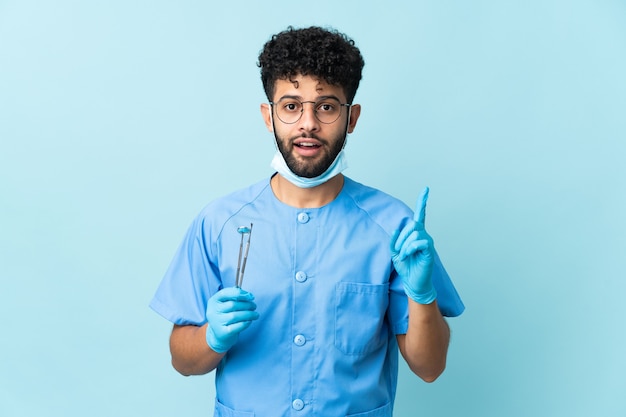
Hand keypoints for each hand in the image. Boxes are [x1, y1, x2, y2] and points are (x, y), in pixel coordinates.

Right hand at [205, 287, 258, 352]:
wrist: (221, 334)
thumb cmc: (226, 315)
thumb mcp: (226, 303)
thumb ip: (235, 296)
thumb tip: (248, 295)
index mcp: (213, 301)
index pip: (224, 293)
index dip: (238, 293)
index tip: (250, 296)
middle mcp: (212, 312)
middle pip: (232, 305)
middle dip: (247, 305)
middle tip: (254, 306)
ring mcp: (216, 323)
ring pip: (235, 316)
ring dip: (249, 314)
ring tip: (255, 314)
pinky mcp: (223, 333)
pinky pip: (237, 326)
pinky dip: (246, 323)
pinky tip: (249, 321)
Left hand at [390, 187, 436, 303]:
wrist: (413, 282)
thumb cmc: (406, 267)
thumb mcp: (395, 252)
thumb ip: (394, 240)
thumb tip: (396, 230)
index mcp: (415, 234)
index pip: (420, 215)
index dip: (422, 202)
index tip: (426, 189)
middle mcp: (423, 235)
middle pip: (411, 225)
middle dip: (400, 237)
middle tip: (398, 250)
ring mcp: (427, 242)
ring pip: (413, 233)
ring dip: (404, 245)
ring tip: (404, 255)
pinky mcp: (429, 250)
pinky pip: (418, 242)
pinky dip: (409, 249)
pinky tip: (408, 256)